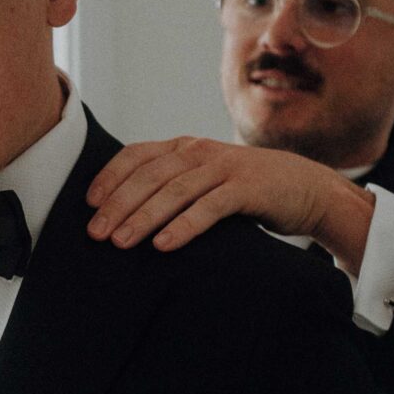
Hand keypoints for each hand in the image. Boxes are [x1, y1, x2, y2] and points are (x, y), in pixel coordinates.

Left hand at [86, 137, 374, 270]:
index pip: (137, 155)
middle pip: (150, 176)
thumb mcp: (205, 180)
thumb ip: (172, 186)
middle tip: (95, 233)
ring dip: (144, 217)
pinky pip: (210, 207)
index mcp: (185, 147)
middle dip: (119, 204)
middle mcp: (201, 152)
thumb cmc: (245, 191)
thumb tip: (122, 212)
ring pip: (175, 191)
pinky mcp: (248, 189)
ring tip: (121, 243)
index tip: (88, 205)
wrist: (305, 188)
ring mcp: (225, 168)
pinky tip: (164, 245)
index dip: (110, 177)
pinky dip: (185, 226)